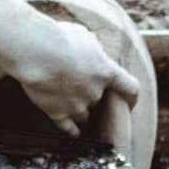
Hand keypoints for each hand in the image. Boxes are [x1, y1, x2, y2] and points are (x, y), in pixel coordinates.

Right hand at [10, 14, 137, 131]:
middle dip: (89, 94)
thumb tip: (93, 52)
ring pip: (84, 115)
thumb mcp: (84, 36)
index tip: (130, 102)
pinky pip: (68, 128)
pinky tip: (72, 132)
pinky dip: (71, 130)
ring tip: (69, 102)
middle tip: (76, 84)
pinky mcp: (58, 113)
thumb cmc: (59, 38)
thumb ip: (92, 48)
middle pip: (98, 100)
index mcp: (106, 72)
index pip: (130, 89)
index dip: (131, 97)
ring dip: (79, 110)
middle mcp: (94, 92)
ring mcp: (76, 105)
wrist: (36, 52)